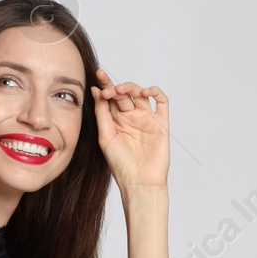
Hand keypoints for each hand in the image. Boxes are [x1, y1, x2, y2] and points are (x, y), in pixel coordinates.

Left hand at [89, 69, 169, 192]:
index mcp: (115, 121)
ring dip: (132, 87)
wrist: (139, 181)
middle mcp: (130, 118)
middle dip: (115, 87)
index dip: (105, 85)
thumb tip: (95, 91)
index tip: (98, 75)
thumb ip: (101, 113)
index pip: (110, 98)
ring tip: (122, 90)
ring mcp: (146, 119)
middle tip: (108, 88)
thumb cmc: (120, 164)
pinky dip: (156, 92)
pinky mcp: (161, 123)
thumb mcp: (105, 136)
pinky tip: (146, 91)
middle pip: (124, 94)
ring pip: (141, 94)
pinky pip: (161, 103)